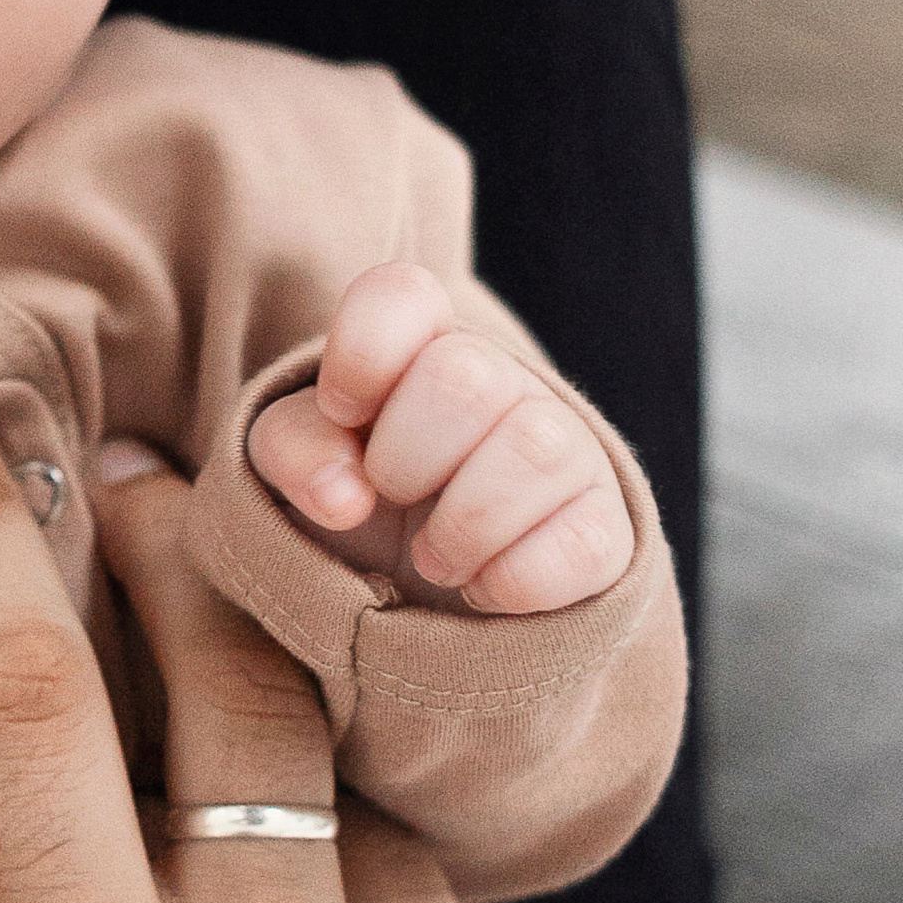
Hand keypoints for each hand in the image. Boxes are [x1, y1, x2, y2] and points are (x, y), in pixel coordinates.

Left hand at [247, 261, 633, 609]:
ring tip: (435, 559)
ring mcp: (568, 450)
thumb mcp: (299, 470)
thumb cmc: (360, 509)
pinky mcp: (608, 528)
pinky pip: (581, 543)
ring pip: (535, 451)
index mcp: (422, 346)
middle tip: (393, 497)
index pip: (401, 295)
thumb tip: (344, 493)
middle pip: (464, 375)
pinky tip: (484, 589)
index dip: (361, 355)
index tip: (344, 413)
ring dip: (460, 529)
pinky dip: (511, 582)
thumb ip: (294, 448)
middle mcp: (506, 383)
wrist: (427, 606)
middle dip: (403, 460)